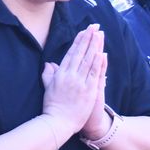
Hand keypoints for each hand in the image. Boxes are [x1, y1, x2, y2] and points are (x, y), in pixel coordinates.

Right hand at [41, 24, 103, 140]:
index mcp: (60, 74)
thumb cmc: (52, 107)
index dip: (78, 41)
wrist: (57, 123)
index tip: (84, 31)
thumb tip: (49, 64)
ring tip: (99, 34)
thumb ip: (48, 74)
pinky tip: (101, 52)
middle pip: (81, 53)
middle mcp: (70, 75)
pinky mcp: (88, 91)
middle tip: (94, 26)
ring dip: (94, 46)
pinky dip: (98, 63)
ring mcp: (80, 82)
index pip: (71, 53)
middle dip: (88, 38)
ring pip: (88, 60)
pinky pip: (94, 74)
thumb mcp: (48, 88)